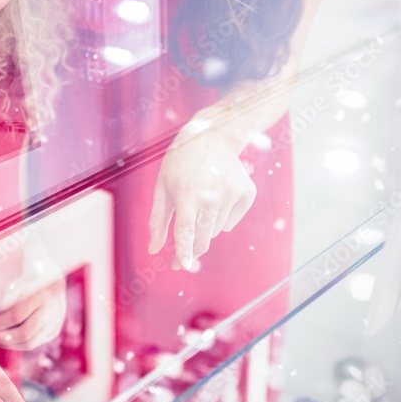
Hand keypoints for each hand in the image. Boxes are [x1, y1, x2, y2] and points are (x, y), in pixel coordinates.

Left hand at [0, 279, 66, 350]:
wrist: (54, 276)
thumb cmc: (28, 277)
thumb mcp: (17, 281)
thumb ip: (6, 300)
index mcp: (41, 294)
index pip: (16, 316)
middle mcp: (51, 311)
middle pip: (24, 333)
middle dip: (2, 337)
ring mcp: (55, 322)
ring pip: (29, 343)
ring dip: (9, 344)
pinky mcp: (54, 331)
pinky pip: (34, 344)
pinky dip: (18, 345)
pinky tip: (6, 340)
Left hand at [148, 125, 255, 268]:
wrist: (215, 135)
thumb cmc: (181, 162)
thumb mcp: (162, 185)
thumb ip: (158, 219)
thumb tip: (153, 249)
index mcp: (187, 192)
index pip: (185, 229)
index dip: (183, 251)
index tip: (182, 266)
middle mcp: (212, 195)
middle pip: (202, 237)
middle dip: (191, 251)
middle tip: (180, 261)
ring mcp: (232, 194)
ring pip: (215, 231)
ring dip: (204, 227)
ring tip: (200, 201)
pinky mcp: (246, 194)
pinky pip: (230, 222)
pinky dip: (220, 217)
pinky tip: (216, 196)